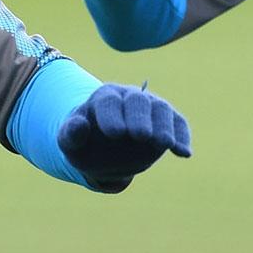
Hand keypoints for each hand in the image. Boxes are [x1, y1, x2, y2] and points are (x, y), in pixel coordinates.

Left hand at [57, 83, 190, 192]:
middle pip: (138, 101)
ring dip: (164, 127)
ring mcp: (151, 109)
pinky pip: (179, 124)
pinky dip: (182, 137)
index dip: (112, 116)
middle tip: (142, 136)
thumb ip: (71, 133)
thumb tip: (79, 124)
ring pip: (161, 110)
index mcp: (104, 98)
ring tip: (165, 144)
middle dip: (140, 118)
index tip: (115, 134)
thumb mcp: (69, 141)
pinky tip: (184, 153)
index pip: (109, 102)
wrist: (102, 148)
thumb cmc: (84, 142)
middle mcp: (129, 98)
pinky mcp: (167, 122)